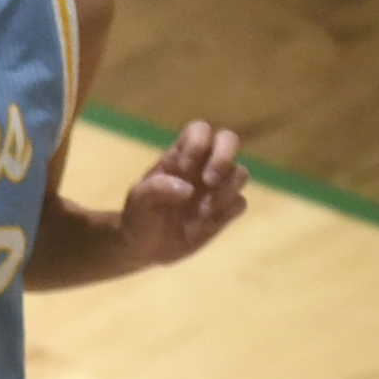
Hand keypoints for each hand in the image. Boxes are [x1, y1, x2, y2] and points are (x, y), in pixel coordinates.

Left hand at [117, 120, 247, 265]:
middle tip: (208, 180)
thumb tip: (188, 189)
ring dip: (225, 191)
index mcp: (181, 154)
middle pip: (229, 140)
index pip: (199, 130)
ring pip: (241, 174)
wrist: (143, 249)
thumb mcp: (137, 201)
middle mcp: (204, 165)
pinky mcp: (225, 211)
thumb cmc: (139, 217)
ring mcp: (217, 187)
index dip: (197, 142)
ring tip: (202, 212)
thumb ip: (156, 188)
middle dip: (223, 157)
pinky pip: (239, 203)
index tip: (184, 167)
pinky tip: (202, 226)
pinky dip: (225, 214)